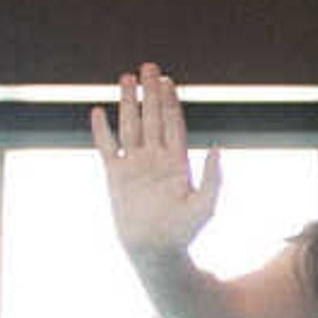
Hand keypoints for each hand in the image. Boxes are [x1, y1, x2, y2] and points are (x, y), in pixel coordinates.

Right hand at [89, 64, 223, 260]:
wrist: (155, 251)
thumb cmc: (184, 232)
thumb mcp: (206, 205)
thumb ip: (214, 177)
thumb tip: (218, 148)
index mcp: (177, 163)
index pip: (173, 124)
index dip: (171, 102)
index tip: (168, 81)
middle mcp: (155, 159)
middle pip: (152, 118)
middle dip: (151, 93)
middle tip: (148, 66)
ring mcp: (134, 165)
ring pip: (130, 126)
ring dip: (128, 102)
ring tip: (126, 77)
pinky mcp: (115, 176)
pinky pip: (106, 147)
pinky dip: (101, 130)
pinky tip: (98, 111)